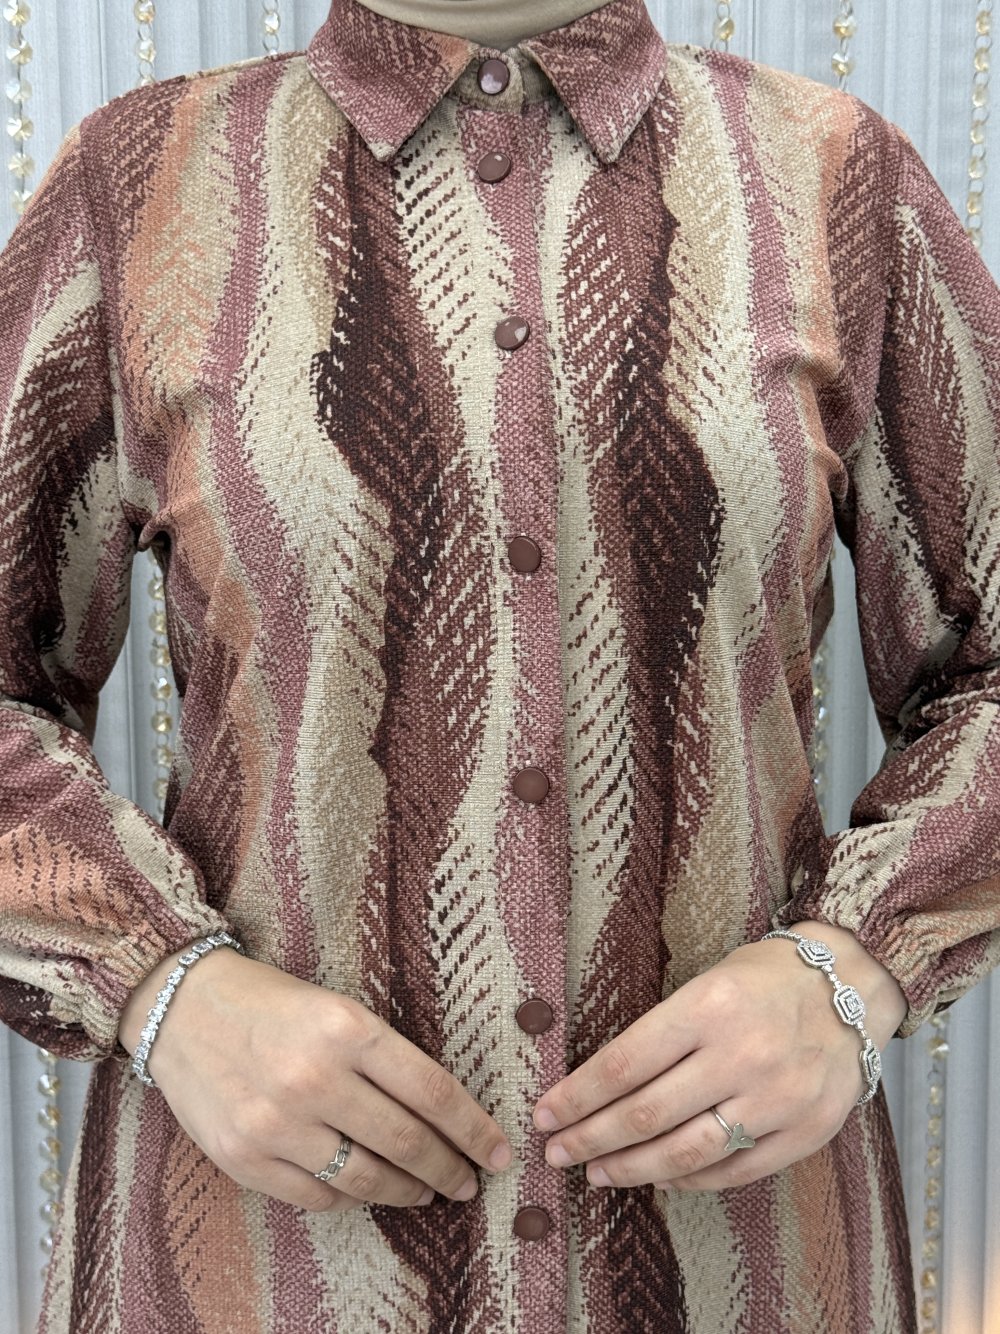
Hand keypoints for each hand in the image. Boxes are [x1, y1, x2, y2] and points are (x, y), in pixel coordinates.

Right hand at [118, 947, 512, 1211]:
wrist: (182, 1008)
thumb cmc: (272, 1004)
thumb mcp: (337, 1009)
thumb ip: (384, 1058)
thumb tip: (443, 1115)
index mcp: (347, 1028)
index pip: (432, 1090)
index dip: (474, 1129)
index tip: (499, 1151)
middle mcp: (314, 1077)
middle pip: (406, 1142)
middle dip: (449, 1169)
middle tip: (469, 1182)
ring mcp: (276, 1124)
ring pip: (366, 1179)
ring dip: (407, 1191)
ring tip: (426, 1191)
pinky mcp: (244, 1159)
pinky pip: (318, 1197)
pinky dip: (351, 1198)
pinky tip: (366, 1188)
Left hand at [531, 922, 906, 1192]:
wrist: (852, 985)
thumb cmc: (766, 977)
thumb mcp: (708, 980)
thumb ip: (664, 1032)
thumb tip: (603, 1083)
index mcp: (710, 1007)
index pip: (625, 1062)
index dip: (579, 1095)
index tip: (546, 1113)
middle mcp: (742, 1056)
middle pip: (647, 1114)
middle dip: (591, 1138)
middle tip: (557, 1151)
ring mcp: (776, 1099)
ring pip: (686, 1152)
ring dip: (632, 1168)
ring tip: (597, 1172)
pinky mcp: (804, 1132)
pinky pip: (733, 1170)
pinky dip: (689, 1180)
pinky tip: (659, 1178)